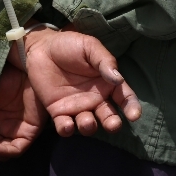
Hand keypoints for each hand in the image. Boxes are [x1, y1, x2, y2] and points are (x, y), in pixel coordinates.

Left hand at [20, 25, 142, 136]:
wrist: (41, 48)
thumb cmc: (70, 45)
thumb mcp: (91, 47)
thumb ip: (105, 61)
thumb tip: (119, 79)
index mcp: (108, 83)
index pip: (125, 98)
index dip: (132, 107)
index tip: (134, 116)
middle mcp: (96, 98)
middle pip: (109, 116)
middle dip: (113, 123)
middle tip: (113, 125)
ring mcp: (78, 107)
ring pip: (88, 124)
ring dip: (90, 127)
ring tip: (87, 122)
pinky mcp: (58, 112)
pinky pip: (65, 126)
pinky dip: (67, 129)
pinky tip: (67, 126)